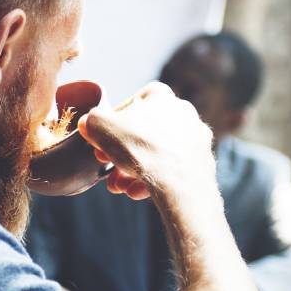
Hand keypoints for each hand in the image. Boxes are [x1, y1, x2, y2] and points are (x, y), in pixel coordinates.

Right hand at [77, 81, 215, 201]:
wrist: (180, 181)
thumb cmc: (141, 148)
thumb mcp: (101, 127)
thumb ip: (91, 120)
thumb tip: (88, 123)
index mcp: (162, 97)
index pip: (134, 101)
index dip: (114, 119)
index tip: (103, 136)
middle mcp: (184, 113)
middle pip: (144, 133)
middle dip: (121, 152)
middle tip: (106, 166)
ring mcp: (195, 139)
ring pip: (158, 153)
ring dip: (134, 170)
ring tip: (119, 186)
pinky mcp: (202, 163)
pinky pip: (172, 169)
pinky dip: (154, 180)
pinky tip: (137, 193)